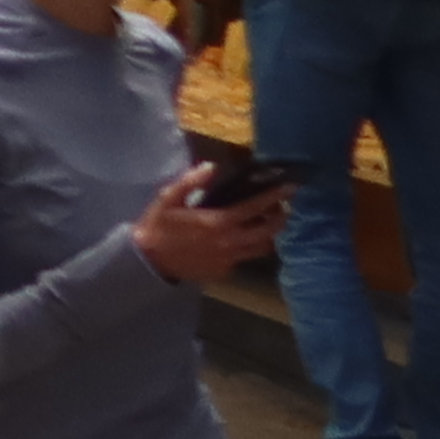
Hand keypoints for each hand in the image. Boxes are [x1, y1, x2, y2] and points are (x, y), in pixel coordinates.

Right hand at [135, 163, 287, 285]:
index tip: (290, 187)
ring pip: (262, 248)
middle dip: (281, 217)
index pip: (256, 207)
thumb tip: (212, 167)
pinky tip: (237, 239)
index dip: (275, 196)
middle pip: (268, 231)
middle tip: (284, 206)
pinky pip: (244, 257)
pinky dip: (247, 246)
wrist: (149, 261)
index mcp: (219, 221)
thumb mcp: (168, 197)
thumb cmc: (159, 225)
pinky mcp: (226, 271)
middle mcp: (231, 242)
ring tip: (266, 223)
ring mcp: (230, 259)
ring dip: (269, 234)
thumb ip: (191, 181)